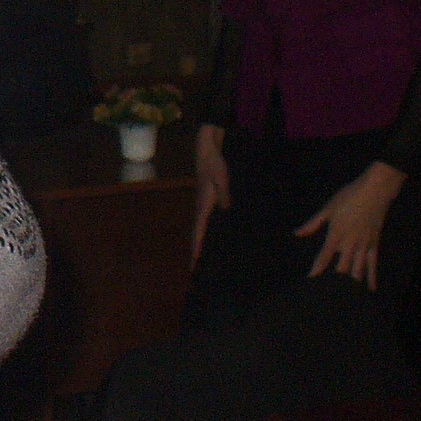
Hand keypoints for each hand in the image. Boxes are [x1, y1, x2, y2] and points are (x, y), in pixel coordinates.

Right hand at [190, 125, 228, 266]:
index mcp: (203, 206)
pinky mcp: (209, 200)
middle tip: (199, 271)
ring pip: (203, 229)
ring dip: (203, 243)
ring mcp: (204, 205)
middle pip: (198, 235)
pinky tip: (219, 237)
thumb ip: (225, 195)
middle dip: (197, 252)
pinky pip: (208, 221)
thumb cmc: (214, 164)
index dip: (196, 250)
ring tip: (207, 259)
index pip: (198, 233)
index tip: (194, 267)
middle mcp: (202, 208)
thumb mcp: (222, 179)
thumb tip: (227, 211)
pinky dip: (208, 232)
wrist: (207, 149)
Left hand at [294, 161, 403, 288]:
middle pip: (341, 269)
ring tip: (345, 299)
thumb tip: (297, 233)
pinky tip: (370, 290)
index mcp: (336, 234)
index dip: (316, 270)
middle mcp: (350, 243)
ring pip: (357, 270)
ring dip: (351, 285)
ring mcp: (364, 246)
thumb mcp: (328, 208)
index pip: (324, 257)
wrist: (374, 191)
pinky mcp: (374, 245)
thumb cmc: (349, 197)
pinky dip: (372, 278)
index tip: (310, 281)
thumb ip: (312, 223)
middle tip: (326, 296)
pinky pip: (373, 265)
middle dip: (333, 283)